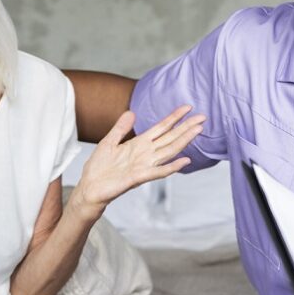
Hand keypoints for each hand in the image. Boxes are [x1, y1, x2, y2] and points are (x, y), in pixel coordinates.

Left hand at [70, 105, 204, 218]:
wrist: (90, 187)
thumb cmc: (99, 168)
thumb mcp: (109, 142)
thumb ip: (121, 128)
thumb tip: (131, 112)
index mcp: (139, 144)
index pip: (161, 128)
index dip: (174, 117)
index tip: (188, 107)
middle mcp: (145, 154)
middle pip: (170, 137)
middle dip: (186, 127)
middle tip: (203, 117)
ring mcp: (144, 165)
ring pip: (168, 151)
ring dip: (184, 141)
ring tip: (197, 131)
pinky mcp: (138, 177)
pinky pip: (158, 171)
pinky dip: (172, 166)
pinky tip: (185, 161)